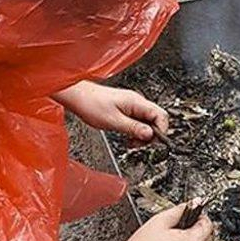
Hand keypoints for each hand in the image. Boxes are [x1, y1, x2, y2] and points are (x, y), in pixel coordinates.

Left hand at [53, 80, 167, 143]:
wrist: (77, 97)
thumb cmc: (91, 104)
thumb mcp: (114, 122)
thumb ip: (134, 128)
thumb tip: (150, 135)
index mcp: (137, 102)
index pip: (161, 116)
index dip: (160, 131)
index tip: (152, 142)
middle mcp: (136, 102)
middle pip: (156, 119)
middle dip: (150, 134)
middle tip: (138, 144)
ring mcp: (131, 104)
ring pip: (147, 121)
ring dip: (142, 134)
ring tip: (131, 142)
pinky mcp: (125, 108)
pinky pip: (138, 121)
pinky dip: (135, 130)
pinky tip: (127, 136)